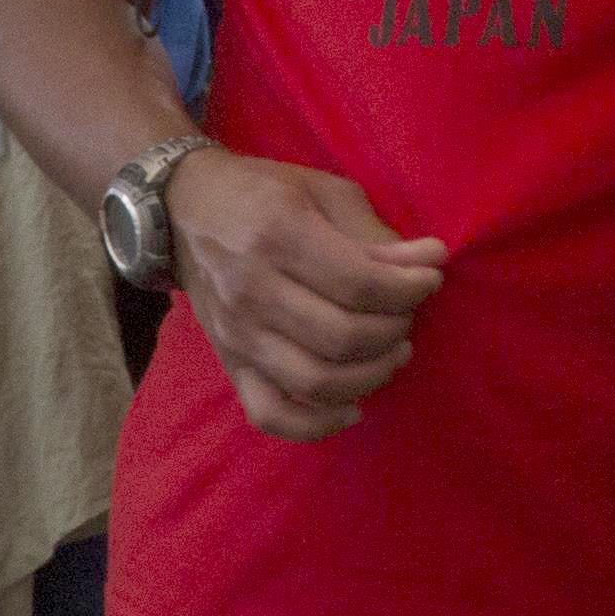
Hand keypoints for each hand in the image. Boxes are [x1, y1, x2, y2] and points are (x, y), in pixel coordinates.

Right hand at [163, 153, 442, 439]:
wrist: (184, 210)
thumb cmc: (262, 193)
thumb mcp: (322, 191)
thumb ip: (374, 234)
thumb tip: (428, 263)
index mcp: (276, 235)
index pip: (359, 284)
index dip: (409, 289)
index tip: (429, 278)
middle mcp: (251, 290)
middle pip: (344, 337)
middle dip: (395, 330)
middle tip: (407, 313)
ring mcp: (236, 334)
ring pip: (317, 381)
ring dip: (372, 375)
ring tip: (393, 352)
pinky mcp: (230, 362)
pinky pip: (271, 414)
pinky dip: (317, 424)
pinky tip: (353, 407)